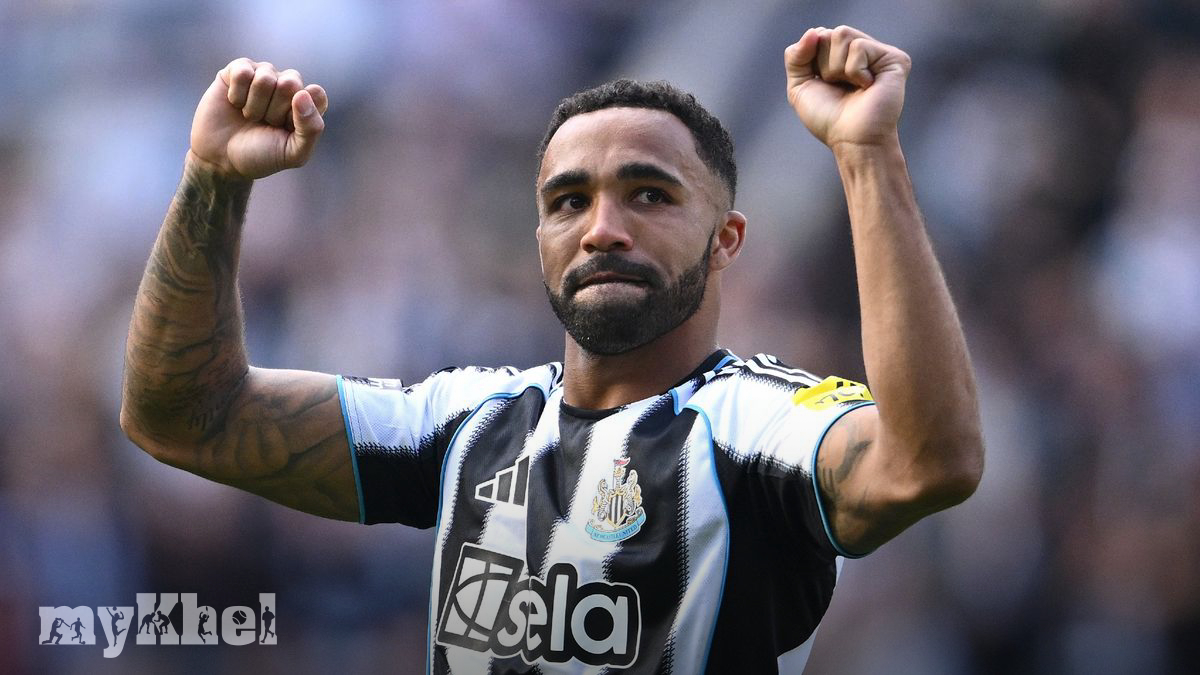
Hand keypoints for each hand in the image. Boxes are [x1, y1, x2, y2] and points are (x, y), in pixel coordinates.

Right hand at [189, 58, 328, 179]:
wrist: (221, 158)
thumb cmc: (261, 155)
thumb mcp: (294, 153)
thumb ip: (311, 128)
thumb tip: (303, 93)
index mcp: (307, 104)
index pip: (316, 94)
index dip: (299, 114)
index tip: (287, 129)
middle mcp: (288, 86)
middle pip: (290, 83)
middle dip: (275, 110)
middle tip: (265, 123)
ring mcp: (263, 75)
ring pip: (265, 77)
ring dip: (254, 105)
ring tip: (250, 116)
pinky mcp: (238, 70)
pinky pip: (242, 72)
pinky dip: (237, 94)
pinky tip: (235, 104)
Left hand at [785, 26, 909, 148]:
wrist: (851, 140)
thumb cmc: (829, 118)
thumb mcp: (800, 86)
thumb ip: (795, 56)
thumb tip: (813, 31)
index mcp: (842, 55)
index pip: (817, 35)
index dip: (811, 60)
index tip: (822, 83)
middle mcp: (861, 51)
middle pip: (828, 33)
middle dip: (824, 65)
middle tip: (839, 87)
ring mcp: (878, 53)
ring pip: (842, 35)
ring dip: (837, 68)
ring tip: (852, 87)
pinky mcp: (894, 58)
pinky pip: (859, 46)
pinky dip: (854, 71)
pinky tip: (867, 86)